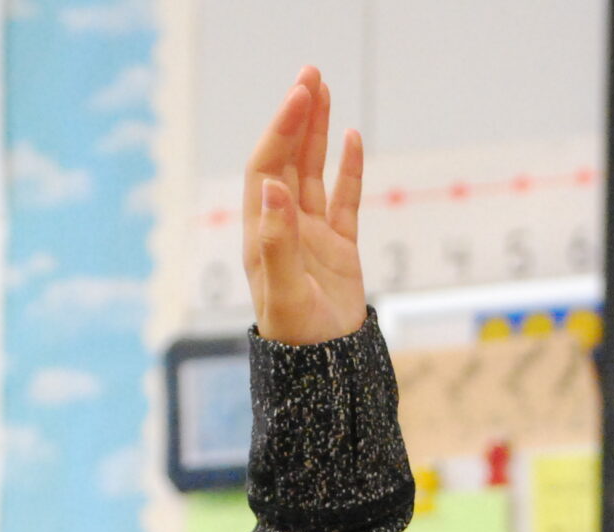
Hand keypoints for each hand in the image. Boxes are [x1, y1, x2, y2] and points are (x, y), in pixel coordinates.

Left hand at [242, 66, 365, 345]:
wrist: (325, 374)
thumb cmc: (298, 339)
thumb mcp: (285, 292)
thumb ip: (277, 240)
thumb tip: (273, 186)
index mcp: (261, 233)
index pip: (268, 168)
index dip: (282, 129)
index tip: (299, 96)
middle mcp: (282, 227)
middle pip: (287, 160)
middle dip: (297, 116)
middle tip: (310, 74)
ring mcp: (311, 236)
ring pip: (314, 172)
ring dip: (317, 132)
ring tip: (323, 90)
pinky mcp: (339, 248)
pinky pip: (344, 200)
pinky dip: (348, 169)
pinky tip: (351, 139)